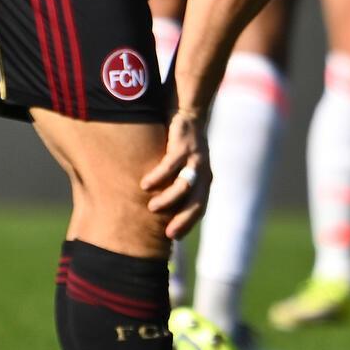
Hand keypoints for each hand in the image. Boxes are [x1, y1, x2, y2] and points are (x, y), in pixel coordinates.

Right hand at [142, 110, 211, 239]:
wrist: (188, 111)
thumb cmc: (179, 143)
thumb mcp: (181, 165)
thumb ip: (173, 182)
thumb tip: (155, 207)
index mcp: (204, 178)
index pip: (200, 206)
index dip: (188, 222)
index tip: (173, 238)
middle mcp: (203, 170)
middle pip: (197, 200)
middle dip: (183, 218)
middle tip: (167, 233)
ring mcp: (195, 157)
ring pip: (185, 184)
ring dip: (168, 199)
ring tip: (151, 207)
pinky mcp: (184, 144)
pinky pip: (171, 164)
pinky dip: (159, 176)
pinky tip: (145, 184)